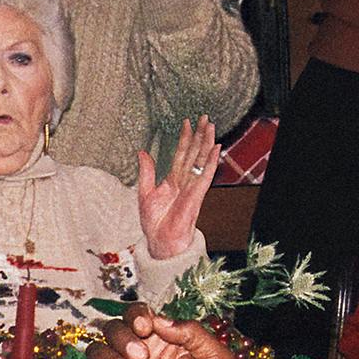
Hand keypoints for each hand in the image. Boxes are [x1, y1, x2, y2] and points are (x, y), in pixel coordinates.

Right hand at [85, 307, 233, 358]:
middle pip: (113, 328)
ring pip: (96, 349)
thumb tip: (161, 321)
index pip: (138, 314)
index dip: (135, 315)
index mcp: (162, 340)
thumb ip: (194, 334)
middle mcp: (137, 353)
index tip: (144, 327)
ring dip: (107, 356)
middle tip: (140, 357)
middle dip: (122, 337)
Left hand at [133, 118, 219, 260]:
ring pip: (201, 160)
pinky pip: (206, 175)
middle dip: (200, 135)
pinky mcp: (197, 194)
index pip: (181, 154)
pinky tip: (215, 149)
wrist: (160, 241)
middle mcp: (185, 181)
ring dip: (207, 143)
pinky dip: (211, 162)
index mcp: (173, 180)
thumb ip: (147, 172)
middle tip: (205, 117)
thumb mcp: (145, 192)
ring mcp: (192, 187)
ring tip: (211, 126)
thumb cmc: (155, 222)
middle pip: (194, 153)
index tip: (187, 122)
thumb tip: (142, 152)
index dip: (184, 138)